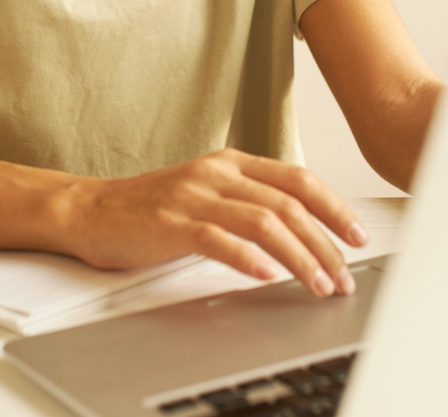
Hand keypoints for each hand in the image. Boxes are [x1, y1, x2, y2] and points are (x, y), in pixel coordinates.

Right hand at [67, 149, 367, 296]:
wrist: (90, 211)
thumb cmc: (150, 210)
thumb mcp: (207, 194)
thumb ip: (248, 203)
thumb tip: (301, 232)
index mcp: (231, 163)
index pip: (297, 180)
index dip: (334, 207)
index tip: (357, 235)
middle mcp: (216, 173)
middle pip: (288, 204)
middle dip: (325, 243)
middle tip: (344, 275)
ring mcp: (193, 195)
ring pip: (262, 221)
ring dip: (298, 257)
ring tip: (318, 284)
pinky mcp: (171, 222)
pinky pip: (217, 238)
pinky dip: (247, 258)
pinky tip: (267, 276)